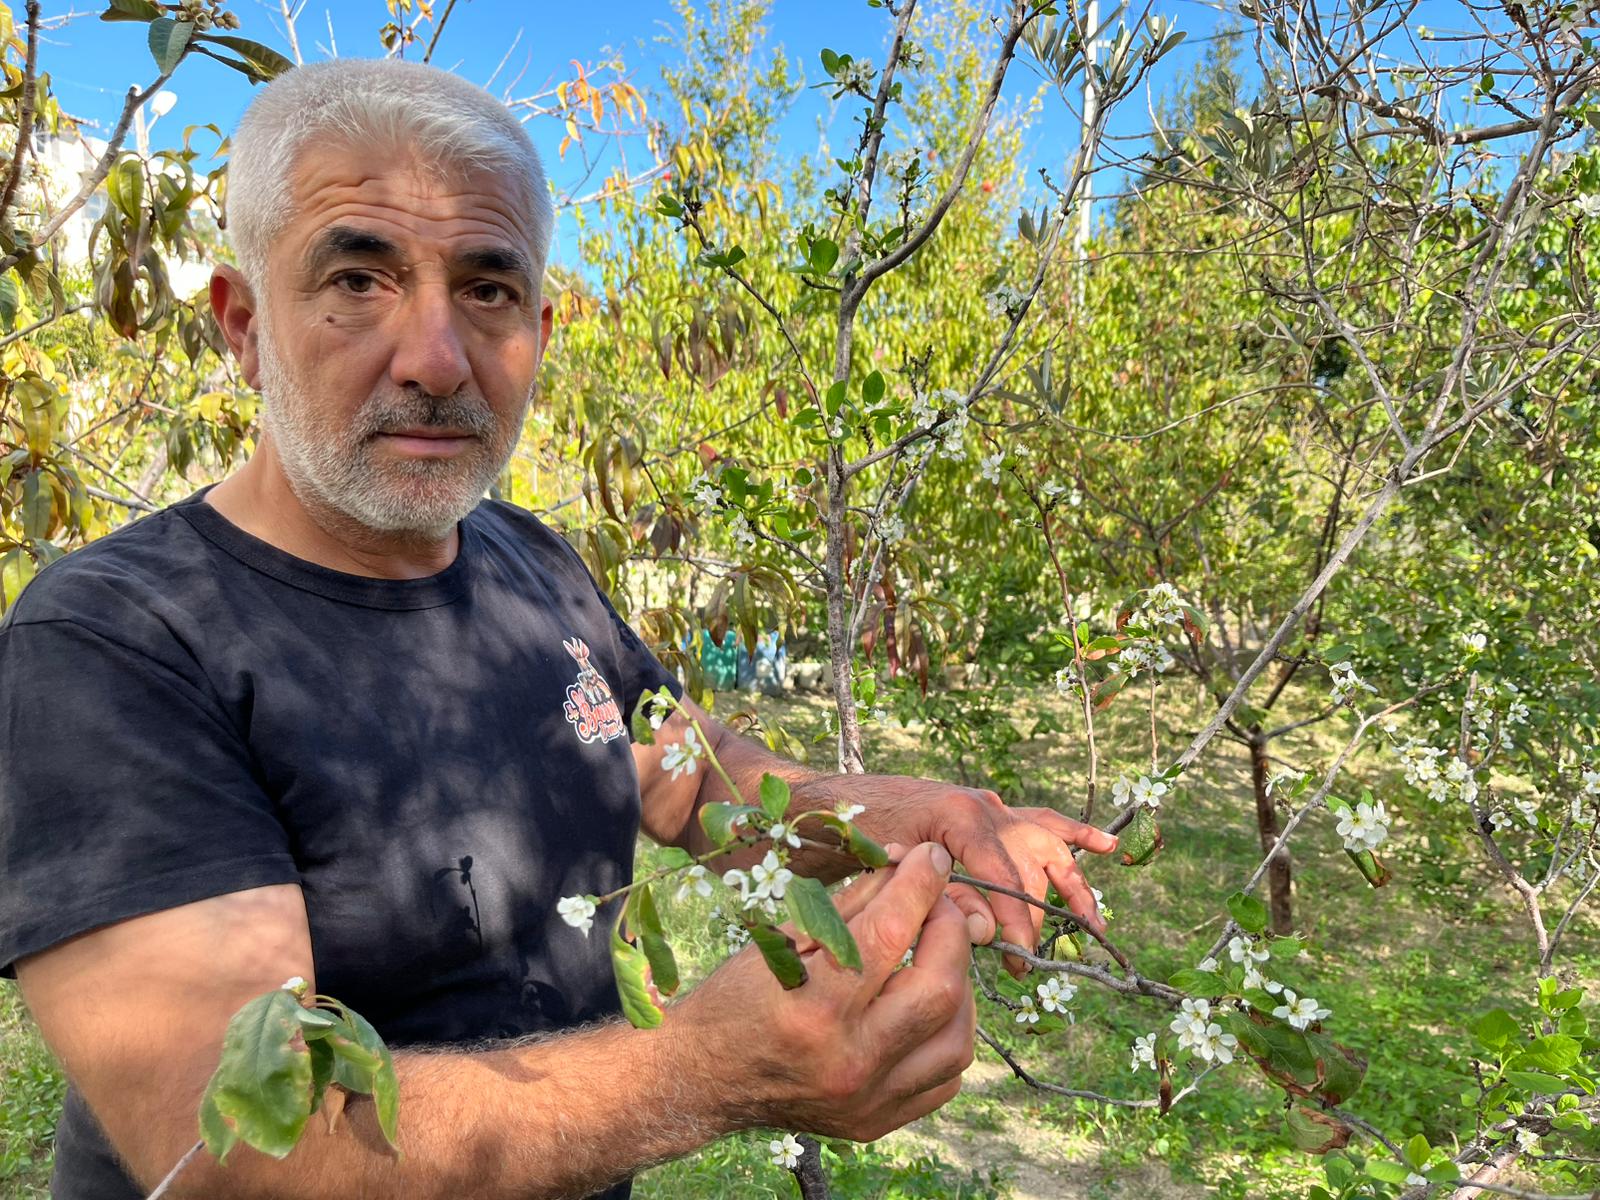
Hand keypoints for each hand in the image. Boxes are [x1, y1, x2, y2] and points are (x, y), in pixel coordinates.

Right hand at [675, 842, 976, 1141]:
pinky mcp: (877, 1122)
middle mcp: (847, 1060)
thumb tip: (904, 866)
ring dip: (959, 984)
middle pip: (940, 989)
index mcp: (814, 1006)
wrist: (704, 1079)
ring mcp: (868, 1099)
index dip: (920, 885)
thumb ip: (852, 905)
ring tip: (939, 954)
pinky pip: (945, 1078)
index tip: (932, 857)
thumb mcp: (783, 941)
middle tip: (940, 904)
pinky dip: (949, 1033)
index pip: (889, 933)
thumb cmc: (737, 998)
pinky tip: (929, 1006)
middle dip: (951, 932)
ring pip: (957, 1038)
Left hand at [852, 779, 1118, 975]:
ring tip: (1093, 923)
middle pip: (1028, 868)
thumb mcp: (896, 870)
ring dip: (1071, 885)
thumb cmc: (861, 836)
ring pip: (1046, 846)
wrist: (842, 803)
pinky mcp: (992, 812)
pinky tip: (1108, 847)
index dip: (1014, 918)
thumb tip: (987, 932)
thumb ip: (941, 899)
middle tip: (1023, 959)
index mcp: (962, 817)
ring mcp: (993, 808)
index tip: (1018, 954)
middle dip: (1031, 916)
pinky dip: (1075, 834)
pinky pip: (1042, 822)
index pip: (1004, 875)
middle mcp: (986, 808)